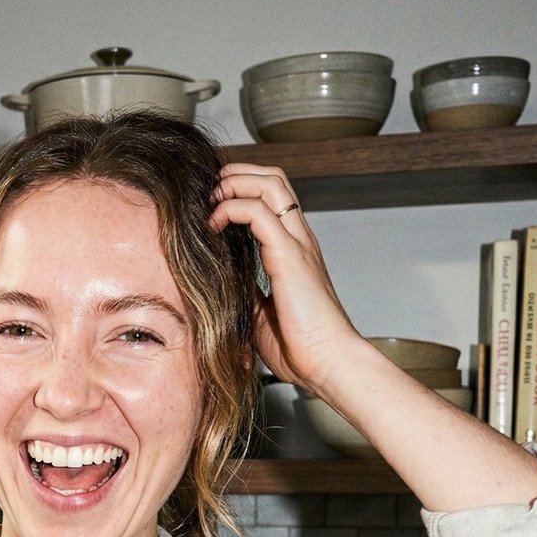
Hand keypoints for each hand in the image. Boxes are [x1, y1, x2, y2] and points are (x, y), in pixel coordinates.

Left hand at [209, 163, 360, 395]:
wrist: (327, 363)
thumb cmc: (299, 347)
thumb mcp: (259, 314)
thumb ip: (245, 291)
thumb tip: (220, 283)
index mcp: (293, 251)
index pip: (273, 198)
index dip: (243, 188)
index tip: (212, 201)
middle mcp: (299, 239)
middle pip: (274, 178)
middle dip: (238, 174)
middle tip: (209, 190)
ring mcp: (298, 244)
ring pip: (270, 184)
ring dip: (235, 183)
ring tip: (211, 200)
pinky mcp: (290, 256)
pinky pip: (259, 213)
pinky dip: (232, 208)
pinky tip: (214, 224)